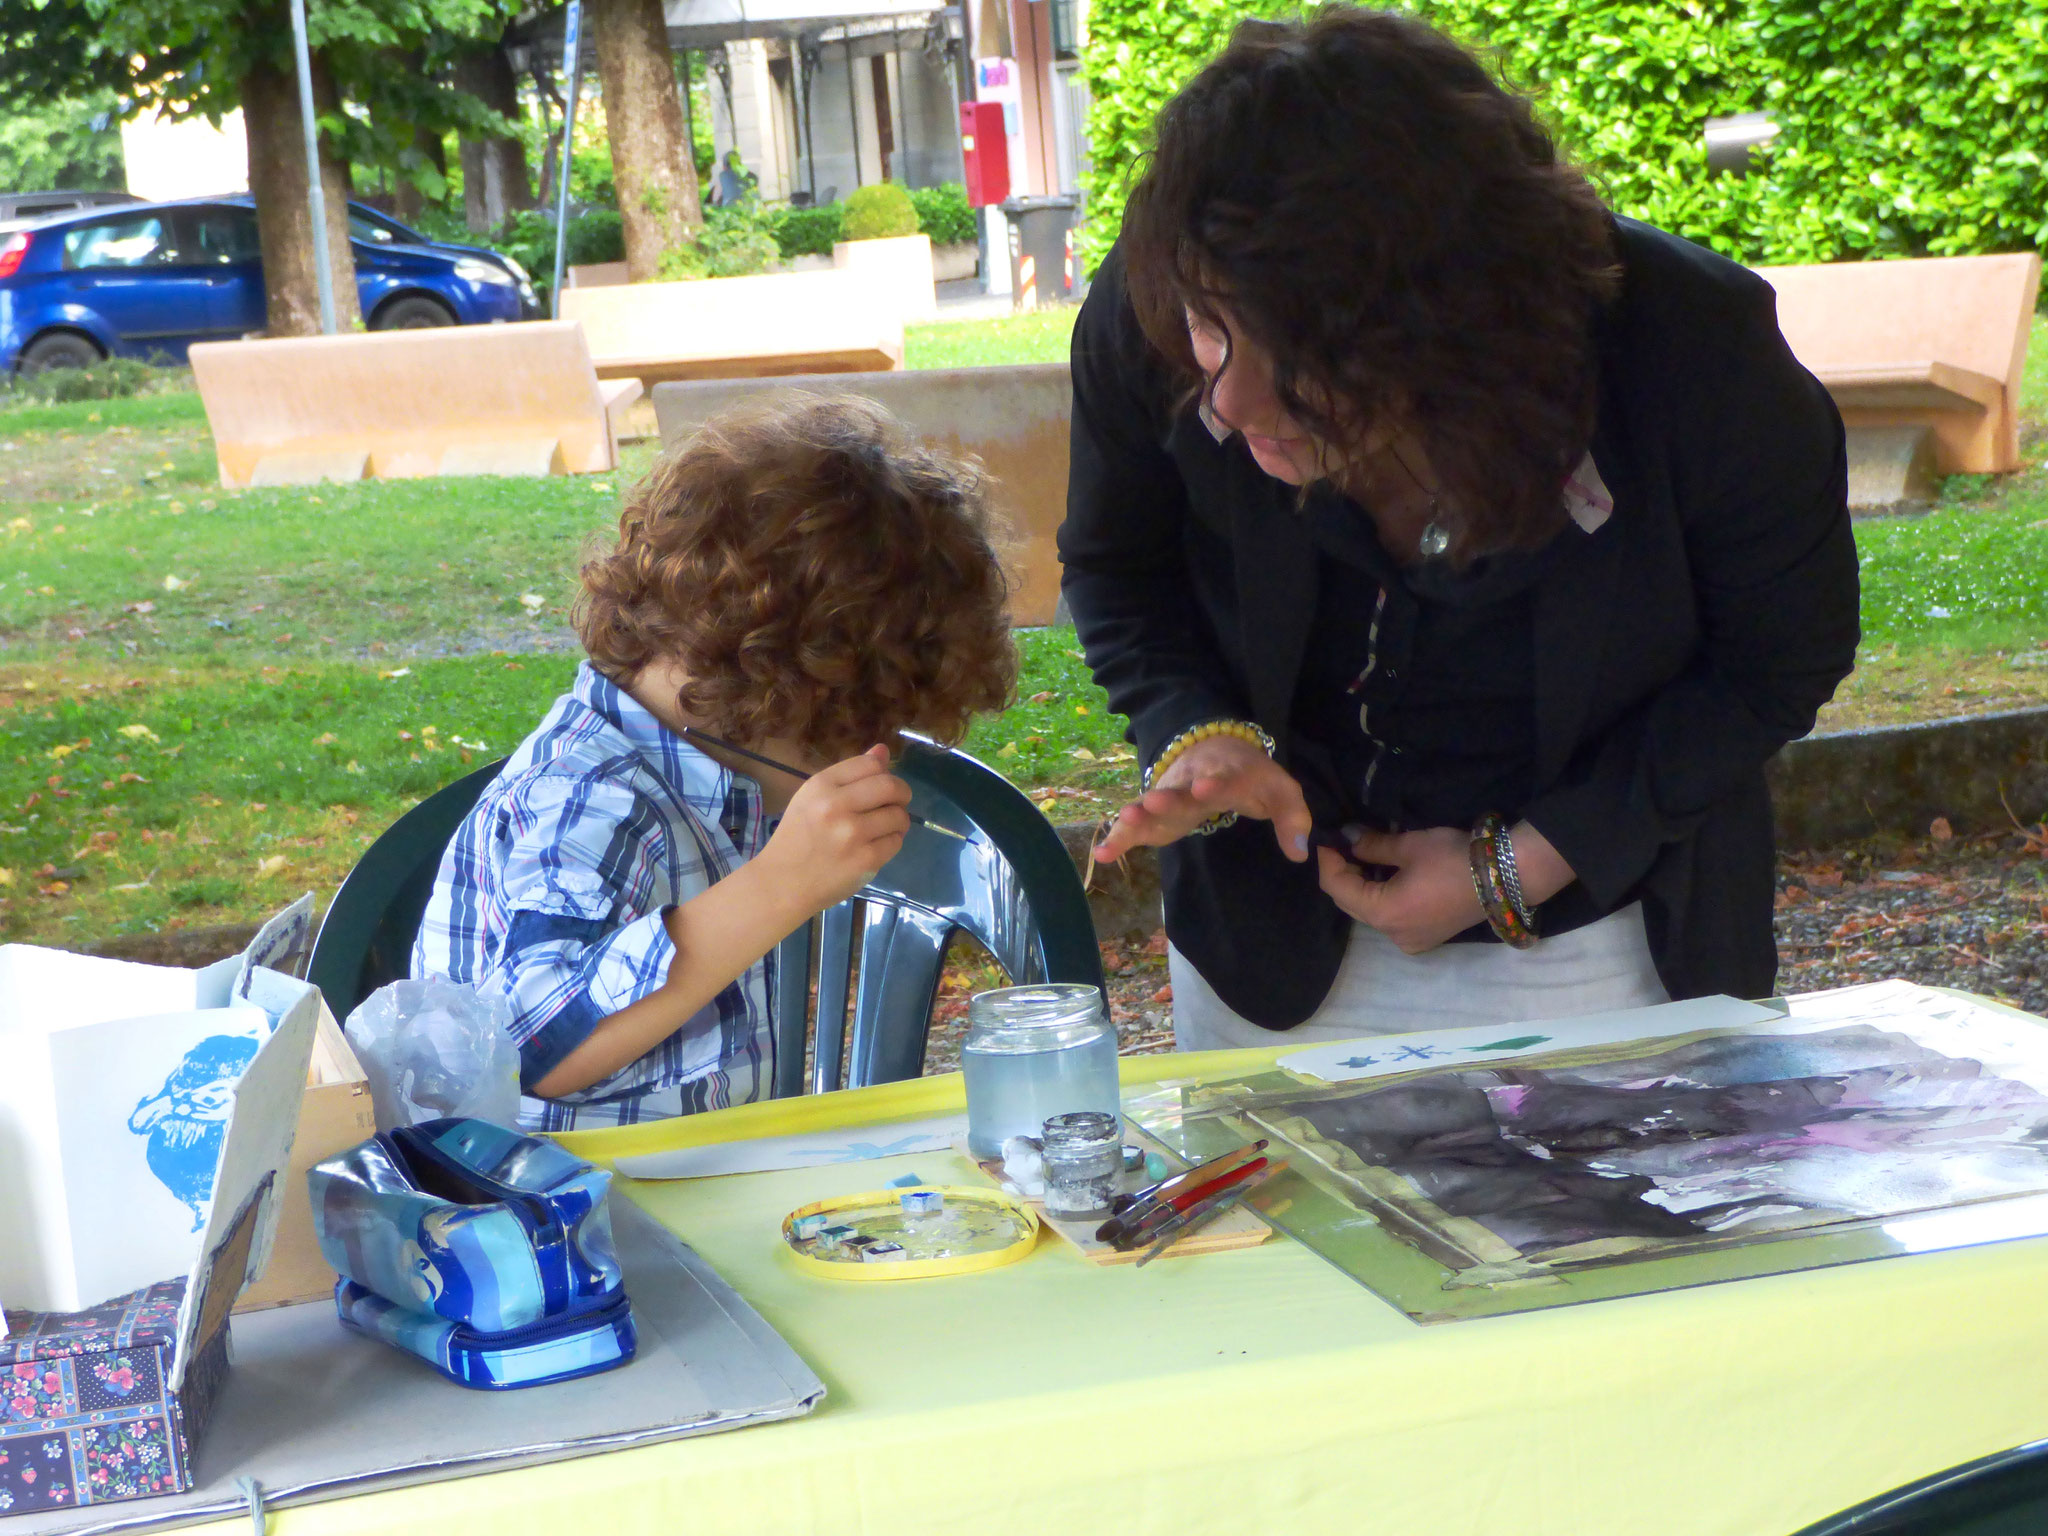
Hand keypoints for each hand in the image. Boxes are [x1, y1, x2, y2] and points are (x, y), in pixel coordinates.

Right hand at [758, 745, 911, 910]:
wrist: (781, 883)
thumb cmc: (797, 837)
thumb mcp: (812, 798)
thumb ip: (849, 775)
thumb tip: (883, 751)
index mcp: (821, 786)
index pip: (871, 765)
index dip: (884, 773)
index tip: (882, 786)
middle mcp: (836, 805)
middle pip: (891, 786)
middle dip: (901, 794)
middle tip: (897, 803)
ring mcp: (852, 834)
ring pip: (898, 816)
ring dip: (898, 821)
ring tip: (885, 828)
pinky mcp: (865, 860)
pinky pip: (896, 842)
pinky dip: (892, 842)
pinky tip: (877, 846)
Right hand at [1093, 733, 1311, 863]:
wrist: (1214, 748)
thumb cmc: (1251, 776)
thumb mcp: (1282, 791)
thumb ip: (1293, 819)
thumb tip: (1298, 854)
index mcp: (1226, 774)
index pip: (1221, 778)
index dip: (1214, 783)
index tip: (1205, 788)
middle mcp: (1192, 783)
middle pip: (1179, 790)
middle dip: (1166, 797)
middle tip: (1153, 801)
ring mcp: (1169, 796)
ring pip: (1152, 804)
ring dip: (1138, 813)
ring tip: (1124, 820)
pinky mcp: (1155, 814)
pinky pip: (1135, 825)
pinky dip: (1119, 837)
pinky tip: (1103, 853)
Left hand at [1317, 821, 1577, 952]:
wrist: (1506, 876)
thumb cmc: (1453, 858)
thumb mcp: (1408, 845)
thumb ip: (1371, 845)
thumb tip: (1347, 838)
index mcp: (1383, 914)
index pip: (1337, 888)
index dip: (1328, 862)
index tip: (1326, 838)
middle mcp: (1392, 936)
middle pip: (1352, 904)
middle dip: (1343, 874)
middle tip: (1342, 844)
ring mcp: (1410, 941)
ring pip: (1371, 913)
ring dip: (1363, 886)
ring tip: (1363, 855)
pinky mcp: (1425, 938)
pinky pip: (1391, 919)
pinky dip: (1382, 897)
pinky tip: (1385, 874)